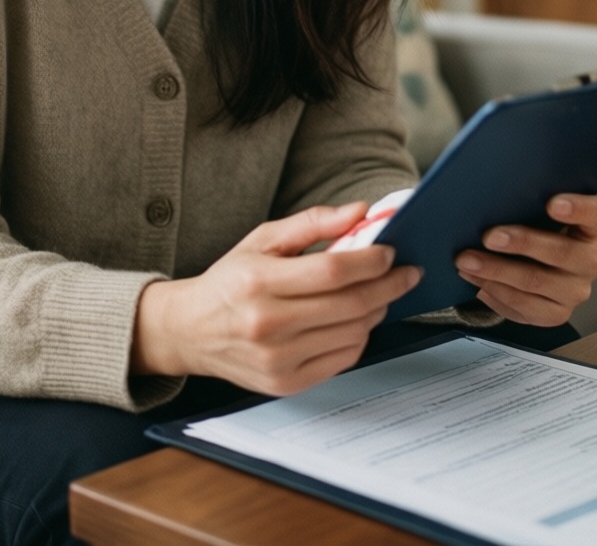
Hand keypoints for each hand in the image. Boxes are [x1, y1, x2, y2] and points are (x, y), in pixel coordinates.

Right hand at [132, 203, 421, 395]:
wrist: (191, 330)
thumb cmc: (231, 280)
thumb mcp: (263, 239)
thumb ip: (313, 222)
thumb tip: (360, 212)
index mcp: (258, 281)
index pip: (331, 272)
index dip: (369, 261)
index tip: (390, 252)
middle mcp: (267, 324)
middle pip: (348, 305)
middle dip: (387, 286)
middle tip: (405, 272)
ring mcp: (277, 359)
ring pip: (351, 334)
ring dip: (376, 311)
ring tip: (380, 292)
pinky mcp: (285, 384)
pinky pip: (342, 360)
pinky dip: (359, 337)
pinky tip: (356, 319)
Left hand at [454, 193, 596, 327]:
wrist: (537, 266)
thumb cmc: (535, 227)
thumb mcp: (537, 211)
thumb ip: (527, 203)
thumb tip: (489, 197)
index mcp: (593, 227)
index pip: (595, 214)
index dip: (577, 208)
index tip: (552, 203)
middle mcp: (591, 260)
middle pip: (562, 252)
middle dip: (521, 242)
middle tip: (489, 236)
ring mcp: (577, 291)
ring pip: (536, 281)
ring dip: (496, 270)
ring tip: (467, 260)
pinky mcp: (558, 314)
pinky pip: (524, 305)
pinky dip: (495, 290)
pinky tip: (475, 279)